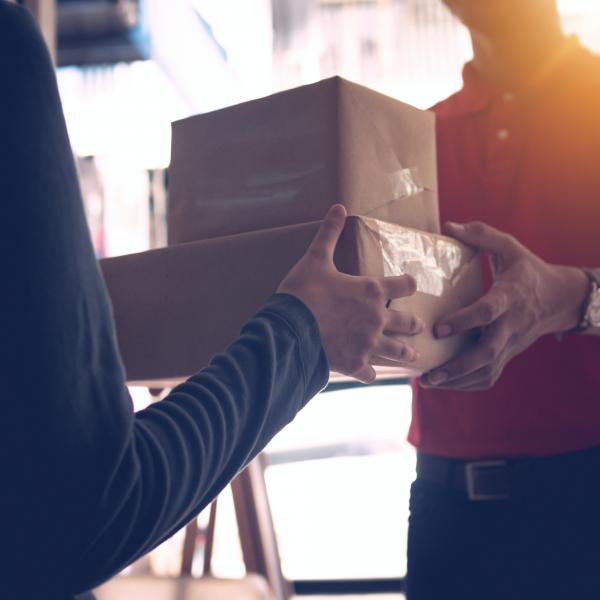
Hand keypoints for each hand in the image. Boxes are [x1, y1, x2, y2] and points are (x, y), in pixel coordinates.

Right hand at [278, 204, 422, 383]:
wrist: (290, 329)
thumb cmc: (303, 292)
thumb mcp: (315, 259)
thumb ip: (329, 234)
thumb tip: (338, 207)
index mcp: (371, 291)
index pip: (403, 285)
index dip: (409, 284)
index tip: (412, 285)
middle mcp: (377, 318)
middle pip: (406, 322)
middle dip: (413, 324)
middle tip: (419, 326)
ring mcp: (368, 344)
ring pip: (396, 351)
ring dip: (406, 354)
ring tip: (414, 357)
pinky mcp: (355, 363)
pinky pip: (369, 373)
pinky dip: (370, 373)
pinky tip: (371, 374)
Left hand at [421, 221, 588, 390]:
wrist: (559, 298)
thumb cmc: (527, 270)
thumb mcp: (509, 247)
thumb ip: (481, 235)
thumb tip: (449, 226)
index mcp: (510, 296)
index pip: (487, 311)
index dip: (464, 321)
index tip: (439, 328)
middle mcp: (511, 324)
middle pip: (487, 352)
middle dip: (457, 365)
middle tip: (428, 373)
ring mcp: (511, 343)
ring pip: (487, 369)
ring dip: (458, 380)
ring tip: (429, 382)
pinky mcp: (509, 354)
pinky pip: (490, 375)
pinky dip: (468, 384)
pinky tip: (446, 383)